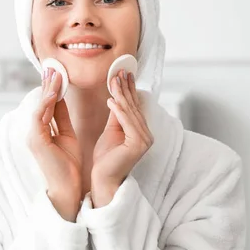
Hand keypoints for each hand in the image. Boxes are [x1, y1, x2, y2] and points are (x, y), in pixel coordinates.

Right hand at [26, 67, 82, 220]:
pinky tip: (53, 92)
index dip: (52, 88)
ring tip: (55, 75)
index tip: (57, 72)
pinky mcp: (36, 141)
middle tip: (53, 66)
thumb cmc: (67, 165)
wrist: (67, 188)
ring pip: (39, 107)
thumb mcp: (67, 135)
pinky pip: (39, 117)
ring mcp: (33, 136)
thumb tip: (61, 98)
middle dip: (47, 84)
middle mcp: (34, 131)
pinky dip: (46, 104)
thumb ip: (62, 117)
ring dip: (47, 90)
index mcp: (41, 130)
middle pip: (41, 102)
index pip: (46, 104)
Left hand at [91, 69, 153, 207]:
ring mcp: (144, 140)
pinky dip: (119, 111)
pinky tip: (111, 100)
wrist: (103, 178)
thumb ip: (116, 115)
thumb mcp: (111, 131)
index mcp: (141, 131)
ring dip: (121, 95)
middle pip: (133, 106)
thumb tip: (117, 97)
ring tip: (114, 80)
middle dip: (126, 87)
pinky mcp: (138, 145)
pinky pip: (127, 123)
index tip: (123, 73)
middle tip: (120, 70)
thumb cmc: (106, 158)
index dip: (129, 89)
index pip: (134, 106)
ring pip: (130, 112)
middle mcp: (146, 134)